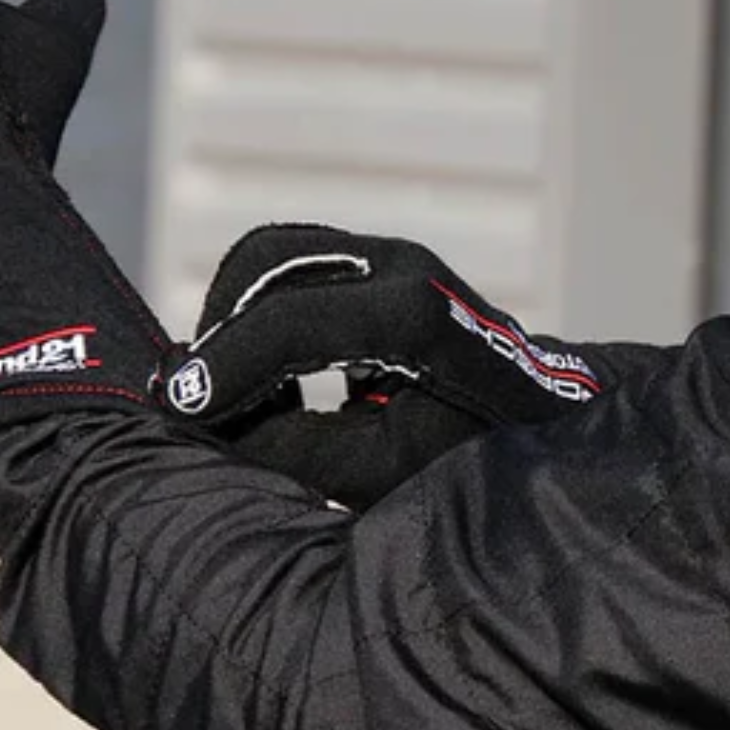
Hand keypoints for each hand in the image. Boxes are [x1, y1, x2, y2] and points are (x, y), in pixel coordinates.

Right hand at [148, 225, 616, 507]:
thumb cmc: (481, 462)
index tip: (178, 411)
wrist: (551, 428)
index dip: (228, 363)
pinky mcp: (379, 267)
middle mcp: (405, 267)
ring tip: (226, 396)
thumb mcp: (385, 474)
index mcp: (419, 315)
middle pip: (271, 261)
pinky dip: (262, 314)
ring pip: (276, 256)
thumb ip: (293, 446)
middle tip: (194, 404)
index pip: (297, 318)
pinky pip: (296, 270)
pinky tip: (263, 380)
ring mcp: (394, 258)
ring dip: (237, 318)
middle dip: (221, 330)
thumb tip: (213, 425)